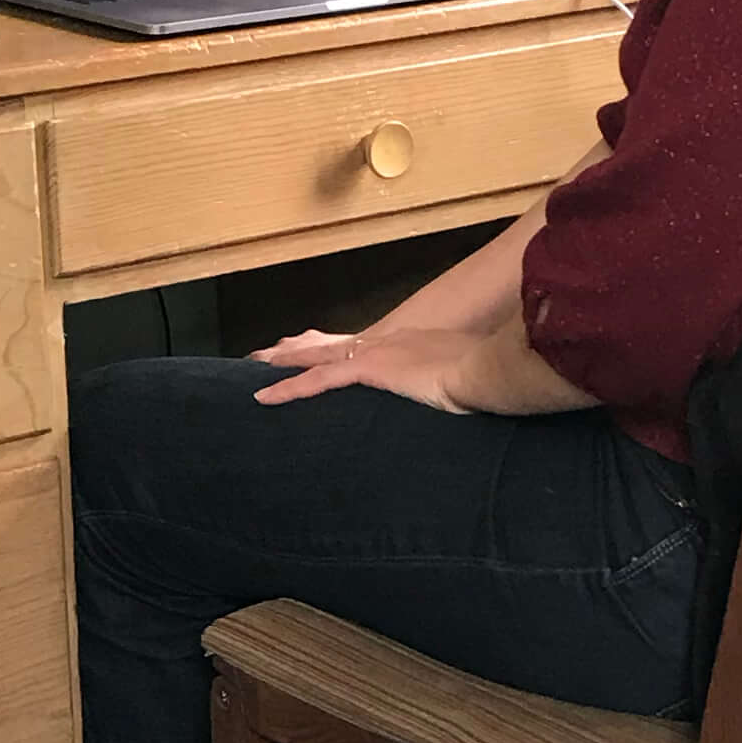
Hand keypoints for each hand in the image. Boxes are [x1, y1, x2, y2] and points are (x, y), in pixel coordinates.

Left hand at [252, 325, 487, 412]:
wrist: (484, 369)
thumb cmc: (484, 378)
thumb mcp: (468, 379)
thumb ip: (457, 385)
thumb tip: (464, 400)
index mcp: (410, 344)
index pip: (364, 347)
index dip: (339, 351)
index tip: (323, 354)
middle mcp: (388, 342)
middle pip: (332, 346)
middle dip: (300, 350)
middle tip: (270, 353)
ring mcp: (376, 354)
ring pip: (316, 359)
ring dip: (284, 365)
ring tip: (256, 369)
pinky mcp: (368, 369)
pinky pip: (317, 381)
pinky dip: (289, 388)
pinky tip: (266, 397)